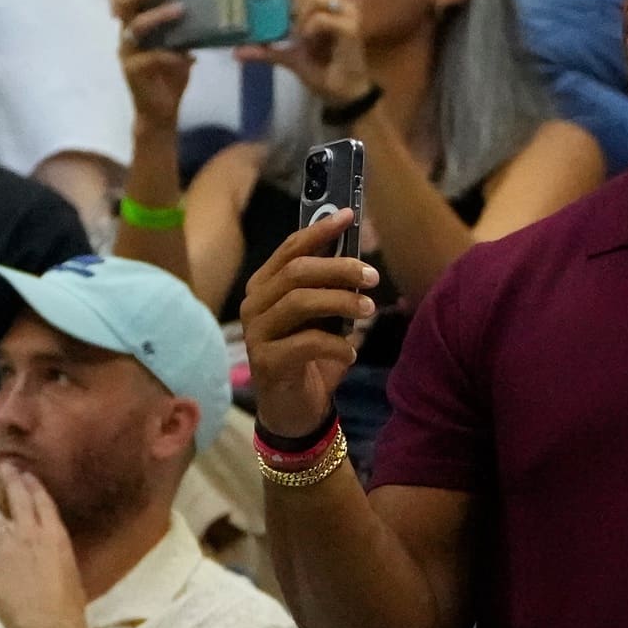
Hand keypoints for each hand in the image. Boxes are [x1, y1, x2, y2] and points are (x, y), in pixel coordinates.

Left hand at [0, 469, 89, 627]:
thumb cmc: (70, 603)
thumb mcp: (69, 567)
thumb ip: (53, 548)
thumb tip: (42, 541)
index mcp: (56, 535)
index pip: (41, 500)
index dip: (32, 484)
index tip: (25, 473)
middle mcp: (29, 534)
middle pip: (16, 498)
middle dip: (10, 480)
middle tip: (5, 468)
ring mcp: (5, 548)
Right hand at [113, 0, 193, 130]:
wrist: (161, 111)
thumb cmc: (170, 75)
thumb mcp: (181, 46)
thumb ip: (187, 28)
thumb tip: (209, 6)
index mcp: (135, 24)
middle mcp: (127, 34)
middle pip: (125, 3)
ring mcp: (127, 52)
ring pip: (135, 27)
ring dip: (158, 17)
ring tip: (181, 10)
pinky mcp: (133, 71)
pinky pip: (149, 58)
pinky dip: (170, 54)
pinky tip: (188, 56)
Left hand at [237, 0, 371, 105]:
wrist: (342, 93)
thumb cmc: (323, 72)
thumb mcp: (290, 58)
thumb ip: (267, 51)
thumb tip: (237, 52)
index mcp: (326, 8)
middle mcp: (340, 6)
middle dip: (295, 4)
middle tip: (291, 24)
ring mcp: (348, 16)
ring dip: (302, 17)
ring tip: (301, 35)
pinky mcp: (351, 28)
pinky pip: (322, 18)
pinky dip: (310, 28)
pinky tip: (309, 39)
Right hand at [240, 209, 379, 437]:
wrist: (294, 410)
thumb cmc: (310, 358)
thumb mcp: (322, 318)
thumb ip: (329, 290)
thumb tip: (358, 260)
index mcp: (266, 287)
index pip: (291, 250)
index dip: (320, 231)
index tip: (350, 217)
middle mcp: (255, 305)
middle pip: (297, 272)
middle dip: (339, 269)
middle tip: (373, 276)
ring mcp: (257, 333)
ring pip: (300, 302)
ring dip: (341, 302)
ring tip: (369, 310)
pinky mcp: (266, 362)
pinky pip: (306, 343)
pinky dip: (337, 345)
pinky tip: (351, 354)